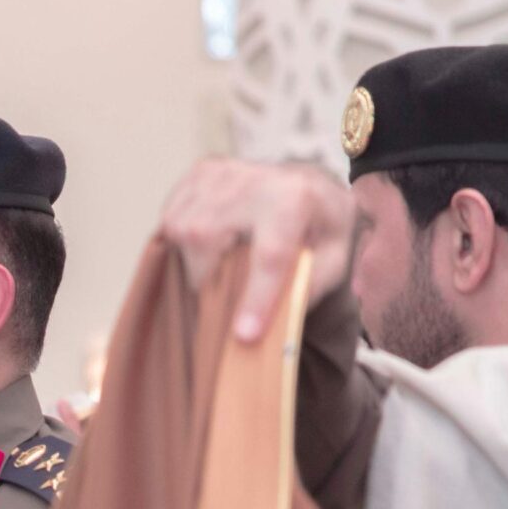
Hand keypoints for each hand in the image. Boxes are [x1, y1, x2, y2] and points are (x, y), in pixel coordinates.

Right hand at [157, 159, 356, 341]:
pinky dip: (182, 238)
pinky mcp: (200, 172)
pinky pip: (171, 217)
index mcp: (295, 199)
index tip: (245, 335)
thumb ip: (311, 286)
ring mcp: (221, 173)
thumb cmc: (320, 228)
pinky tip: (208, 241)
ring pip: (181, 230)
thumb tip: (276, 320)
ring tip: (217, 266)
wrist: (310, 184)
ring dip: (193, 260)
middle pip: (207, 240)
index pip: (269, 255)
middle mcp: (254, 179)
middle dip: (209, 278)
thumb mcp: (336, 258)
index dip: (256, 298)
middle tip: (224, 296)